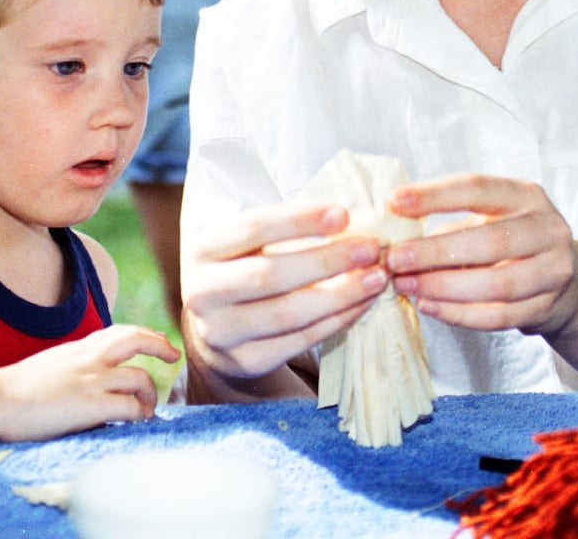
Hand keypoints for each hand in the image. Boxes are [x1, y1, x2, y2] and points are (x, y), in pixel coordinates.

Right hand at [0, 325, 180, 440]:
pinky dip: (139, 413)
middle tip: (173, 355)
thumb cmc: (15, 389)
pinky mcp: (91, 404)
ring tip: (149, 407)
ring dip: (150, 393)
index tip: (155, 340)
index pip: (119, 332)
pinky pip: (129, 406)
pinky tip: (138, 421)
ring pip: (140, 376)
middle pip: (137, 340)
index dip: (142, 334)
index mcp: (78, 348)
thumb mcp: (50, 364)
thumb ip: (74, 365)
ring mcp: (92, 380)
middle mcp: (89, 358)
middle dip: (160, 344)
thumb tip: (91, 378)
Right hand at [182, 201, 387, 380]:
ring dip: (340, 294)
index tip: (344, 214)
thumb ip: (289, 231)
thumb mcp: (251, 243)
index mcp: (203, 249)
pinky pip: (298, 341)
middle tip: (372, 249)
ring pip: (288, 313)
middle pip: (270, 274)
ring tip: (376, 278)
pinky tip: (361, 304)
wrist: (219, 327)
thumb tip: (351, 220)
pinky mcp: (244, 362)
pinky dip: (336, 321)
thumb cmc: (246, 268)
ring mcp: (219, 332)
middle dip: (328, 260)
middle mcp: (202, 291)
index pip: (252, 228)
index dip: (299, 220)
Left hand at [385, 174, 577, 335]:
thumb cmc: (507, 242)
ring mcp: (554, 270)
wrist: (560, 283)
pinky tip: (430, 306)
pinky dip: (459, 314)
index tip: (393, 203)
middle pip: (489, 241)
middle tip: (395, 259)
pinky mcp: (548, 307)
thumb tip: (396, 240)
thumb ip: (446, 226)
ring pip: (496, 284)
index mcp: (526, 195)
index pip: (477, 188)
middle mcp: (547, 229)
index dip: (433, 196)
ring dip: (444, 287)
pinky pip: (499, 316)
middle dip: (435, 251)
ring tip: (407, 286)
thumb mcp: (486, 220)